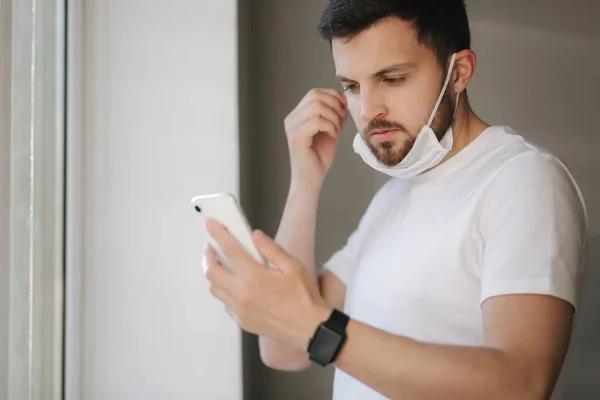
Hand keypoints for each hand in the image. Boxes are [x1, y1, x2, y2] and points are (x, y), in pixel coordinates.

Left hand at [202, 219, 331, 349]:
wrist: (309, 328)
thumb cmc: (304, 297)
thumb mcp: (293, 266)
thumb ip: (271, 249)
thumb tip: (255, 236)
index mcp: (255, 278)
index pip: (230, 250)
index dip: (218, 234)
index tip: (210, 224)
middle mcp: (243, 295)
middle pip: (212, 272)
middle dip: (208, 256)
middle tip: (211, 247)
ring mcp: (240, 310)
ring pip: (214, 289)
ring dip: (213, 274)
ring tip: (220, 265)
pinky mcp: (242, 321)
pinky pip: (225, 302)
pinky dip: (224, 290)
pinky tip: (234, 285)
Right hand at [284, 88, 348, 188]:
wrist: (310, 180)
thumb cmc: (319, 158)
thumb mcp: (330, 131)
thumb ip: (334, 115)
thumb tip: (344, 99)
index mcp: (297, 115)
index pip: (314, 93)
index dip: (333, 96)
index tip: (344, 110)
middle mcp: (291, 119)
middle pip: (314, 95)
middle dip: (334, 105)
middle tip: (342, 120)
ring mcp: (292, 127)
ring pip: (317, 107)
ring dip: (334, 117)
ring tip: (337, 131)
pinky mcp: (296, 137)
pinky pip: (317, 121)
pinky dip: (330, 126)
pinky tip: (334, 136)